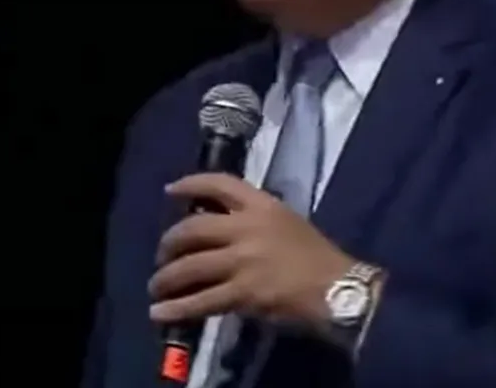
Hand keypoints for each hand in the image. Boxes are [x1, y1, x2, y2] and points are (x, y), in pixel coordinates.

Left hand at [148, 172, 356, 335]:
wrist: (338, 287)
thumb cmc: (317, 256)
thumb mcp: (287, 221)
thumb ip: (254, 219)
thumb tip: (217, 225)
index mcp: (262, 205)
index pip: (219, 183)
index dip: (190, 184)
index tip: (170, 192)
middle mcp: (247, 227)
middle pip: (192, 229)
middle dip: (169, 243)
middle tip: (162, 256)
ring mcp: (243, 260)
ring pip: (190, 266)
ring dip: (166, 278)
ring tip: (156, 287)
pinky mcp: (243, 292)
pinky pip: (201, 300)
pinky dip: (177, 308)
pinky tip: (161, 313)